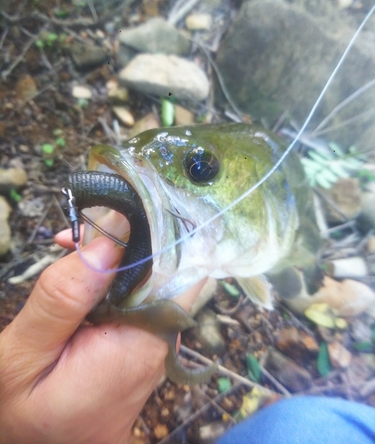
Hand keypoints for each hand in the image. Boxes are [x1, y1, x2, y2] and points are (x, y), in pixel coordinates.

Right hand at [0, 230, 204, 442]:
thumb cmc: (22, 415)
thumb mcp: (25, 354)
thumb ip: (65, 296)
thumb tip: (110, 236)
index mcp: (142, 344)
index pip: (183, 270)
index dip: (157, 231)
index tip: (115, 211)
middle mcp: (160, 342)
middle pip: (166, 268)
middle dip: (126, 238)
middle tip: (73, 235)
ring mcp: (153, 344)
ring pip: (150, 279)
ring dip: (114, 256)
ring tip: (68, 247)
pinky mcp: (141, 345)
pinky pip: (136, 299)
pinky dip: (110, 279)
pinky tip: (79, 273)